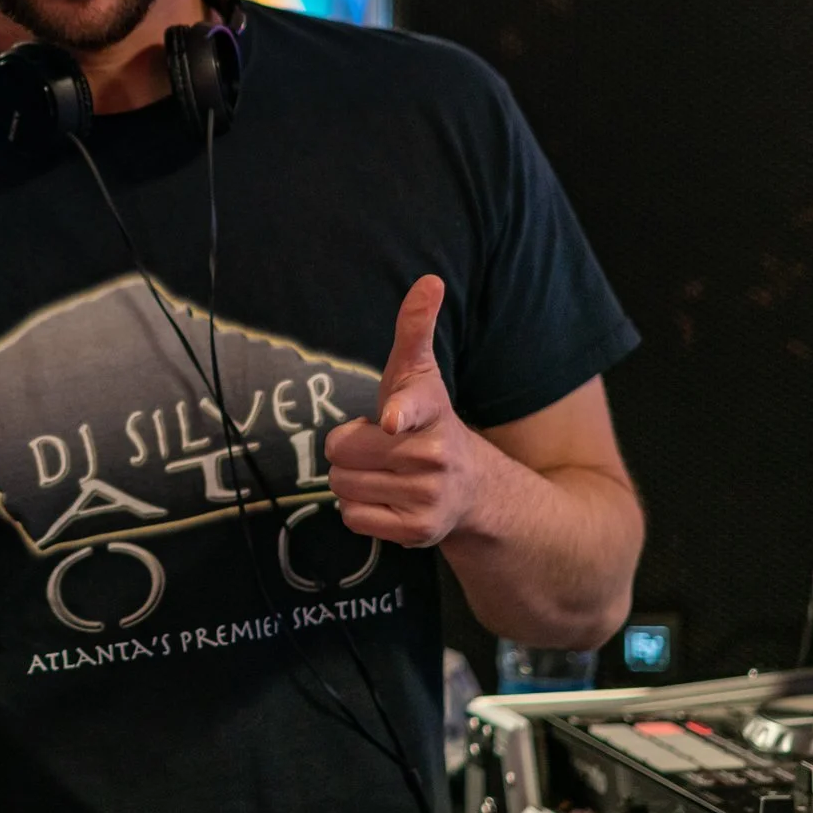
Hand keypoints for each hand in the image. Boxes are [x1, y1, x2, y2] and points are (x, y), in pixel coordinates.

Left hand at [324, 276, 487, 548]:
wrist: (472, 488)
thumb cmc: (427, 421)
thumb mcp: (418, 374)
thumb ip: (415, 328)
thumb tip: (429, 281)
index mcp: (431, 410)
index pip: (411, 407)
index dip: (399, 414)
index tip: (392, 422)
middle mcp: (433, 454)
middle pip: (340, 449)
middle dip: (349, 447)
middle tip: (380, 445)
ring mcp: (427, 496)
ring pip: (341, 484)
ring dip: (352, 477)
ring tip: (386, 471)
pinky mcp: (416, 531)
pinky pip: (351, 515)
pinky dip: (359, 509)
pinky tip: (387, 497)